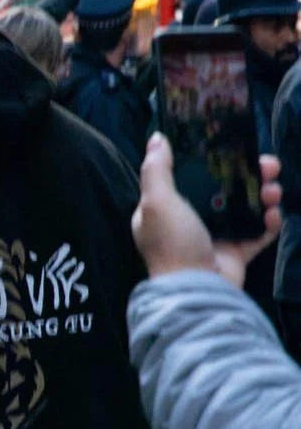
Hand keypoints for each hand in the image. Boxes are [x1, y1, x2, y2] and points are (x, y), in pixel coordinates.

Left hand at [133, 133, 279, 286]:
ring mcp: (215, 237)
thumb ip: (156, 169)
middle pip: (225, 189)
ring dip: (263, 195)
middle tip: (269, 164)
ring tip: (273, 190)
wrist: (196, 290)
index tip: (233, 147)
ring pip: (245, 208)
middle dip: (249, 174)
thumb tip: (157, 138)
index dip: (212, 162)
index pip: (191, 177)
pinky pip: (257, 233)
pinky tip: (273, 214)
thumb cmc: (173, 243)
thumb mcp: (156, 201)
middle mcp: (191, 221)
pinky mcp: (236, 253)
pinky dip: (268, 223)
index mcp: (167, 209)